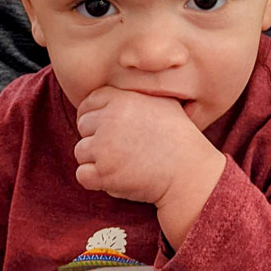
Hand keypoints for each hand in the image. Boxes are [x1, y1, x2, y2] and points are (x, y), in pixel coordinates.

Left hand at [74, 87, 213, 204]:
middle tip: (120, 148)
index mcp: (122, 99)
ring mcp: (105, 146)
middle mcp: (110, 119)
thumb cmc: (180, 139)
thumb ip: (138, 94)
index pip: (89, 102)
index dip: (94, 115)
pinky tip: (116, 177)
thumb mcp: (164, 103)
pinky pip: (82, 174)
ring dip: (96, 160)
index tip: (106, 128)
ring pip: (81, 151)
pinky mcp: (104, 172)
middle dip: (96, 137)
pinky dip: (95, 179)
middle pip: (83, 126)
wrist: (190, 172)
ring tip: (122, 163)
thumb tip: (122, 90)